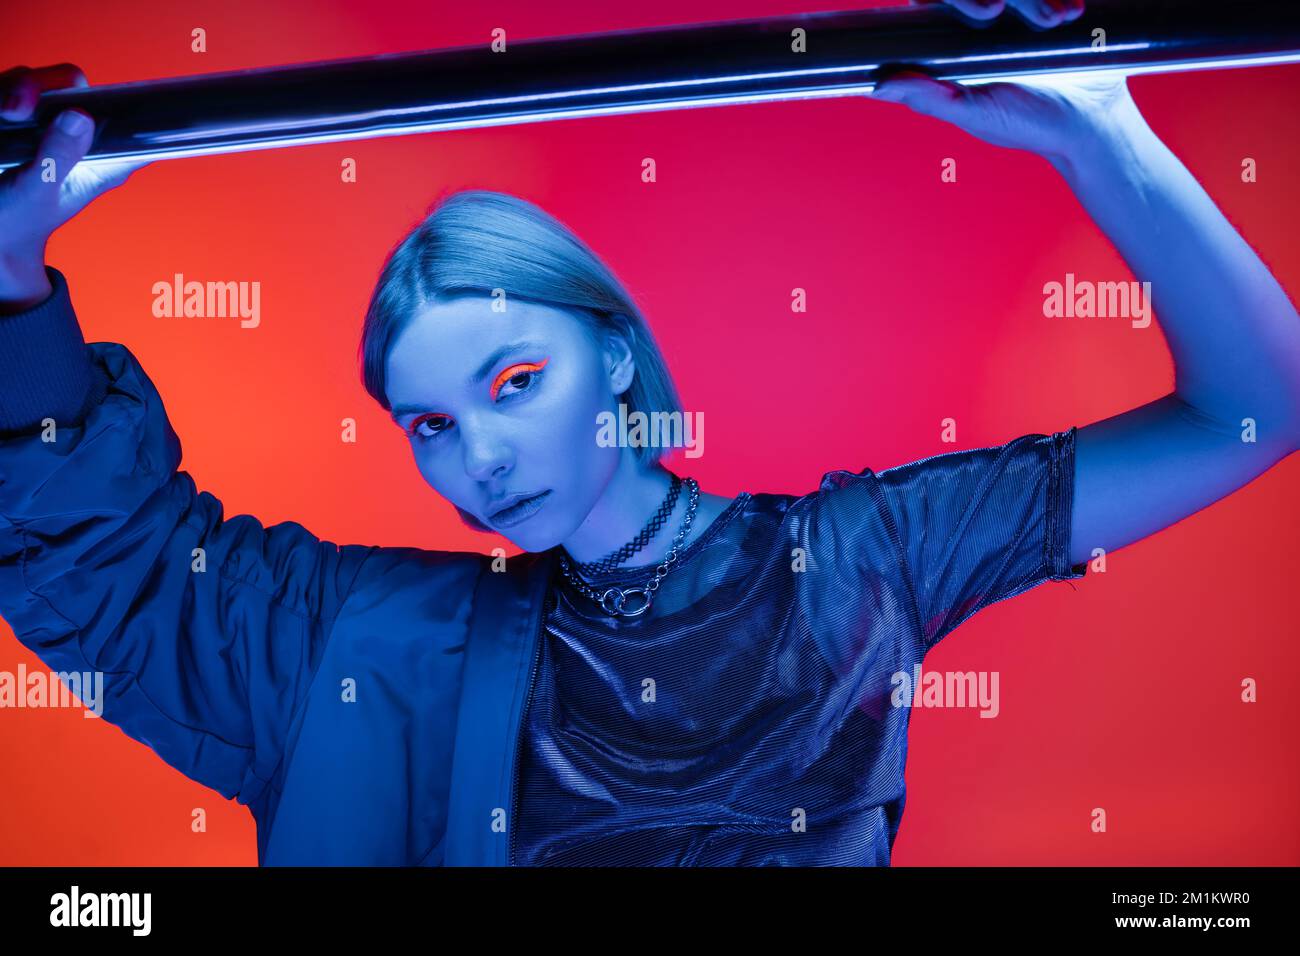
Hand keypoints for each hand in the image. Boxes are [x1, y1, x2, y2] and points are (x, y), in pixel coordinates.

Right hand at [0, 64, 149, 306]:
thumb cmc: (19, 221)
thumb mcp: (38, 191)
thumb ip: (57, 155)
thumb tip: (79, 116)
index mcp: (100, 159)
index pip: (127, 121)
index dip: (125, 102)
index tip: (91, 102)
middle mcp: (75, 136)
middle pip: (72, 87)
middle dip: (44, 85)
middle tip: (18, 108)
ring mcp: (44, 123)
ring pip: (38, 83)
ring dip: (18, 88)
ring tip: (7, 113)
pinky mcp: (17, 119)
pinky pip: (11, 90)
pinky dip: (1, 93)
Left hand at [869, 0, 1138, 162]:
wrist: (1091, 122)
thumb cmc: (1026, 123)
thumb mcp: (975, 113)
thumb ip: (930, 98)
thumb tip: (880, 85)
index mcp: (958, 38)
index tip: (982, 10)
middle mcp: (988, 14)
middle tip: (999, 11)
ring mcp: (1024, 5)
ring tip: (1057, 20)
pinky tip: (1071, 13)